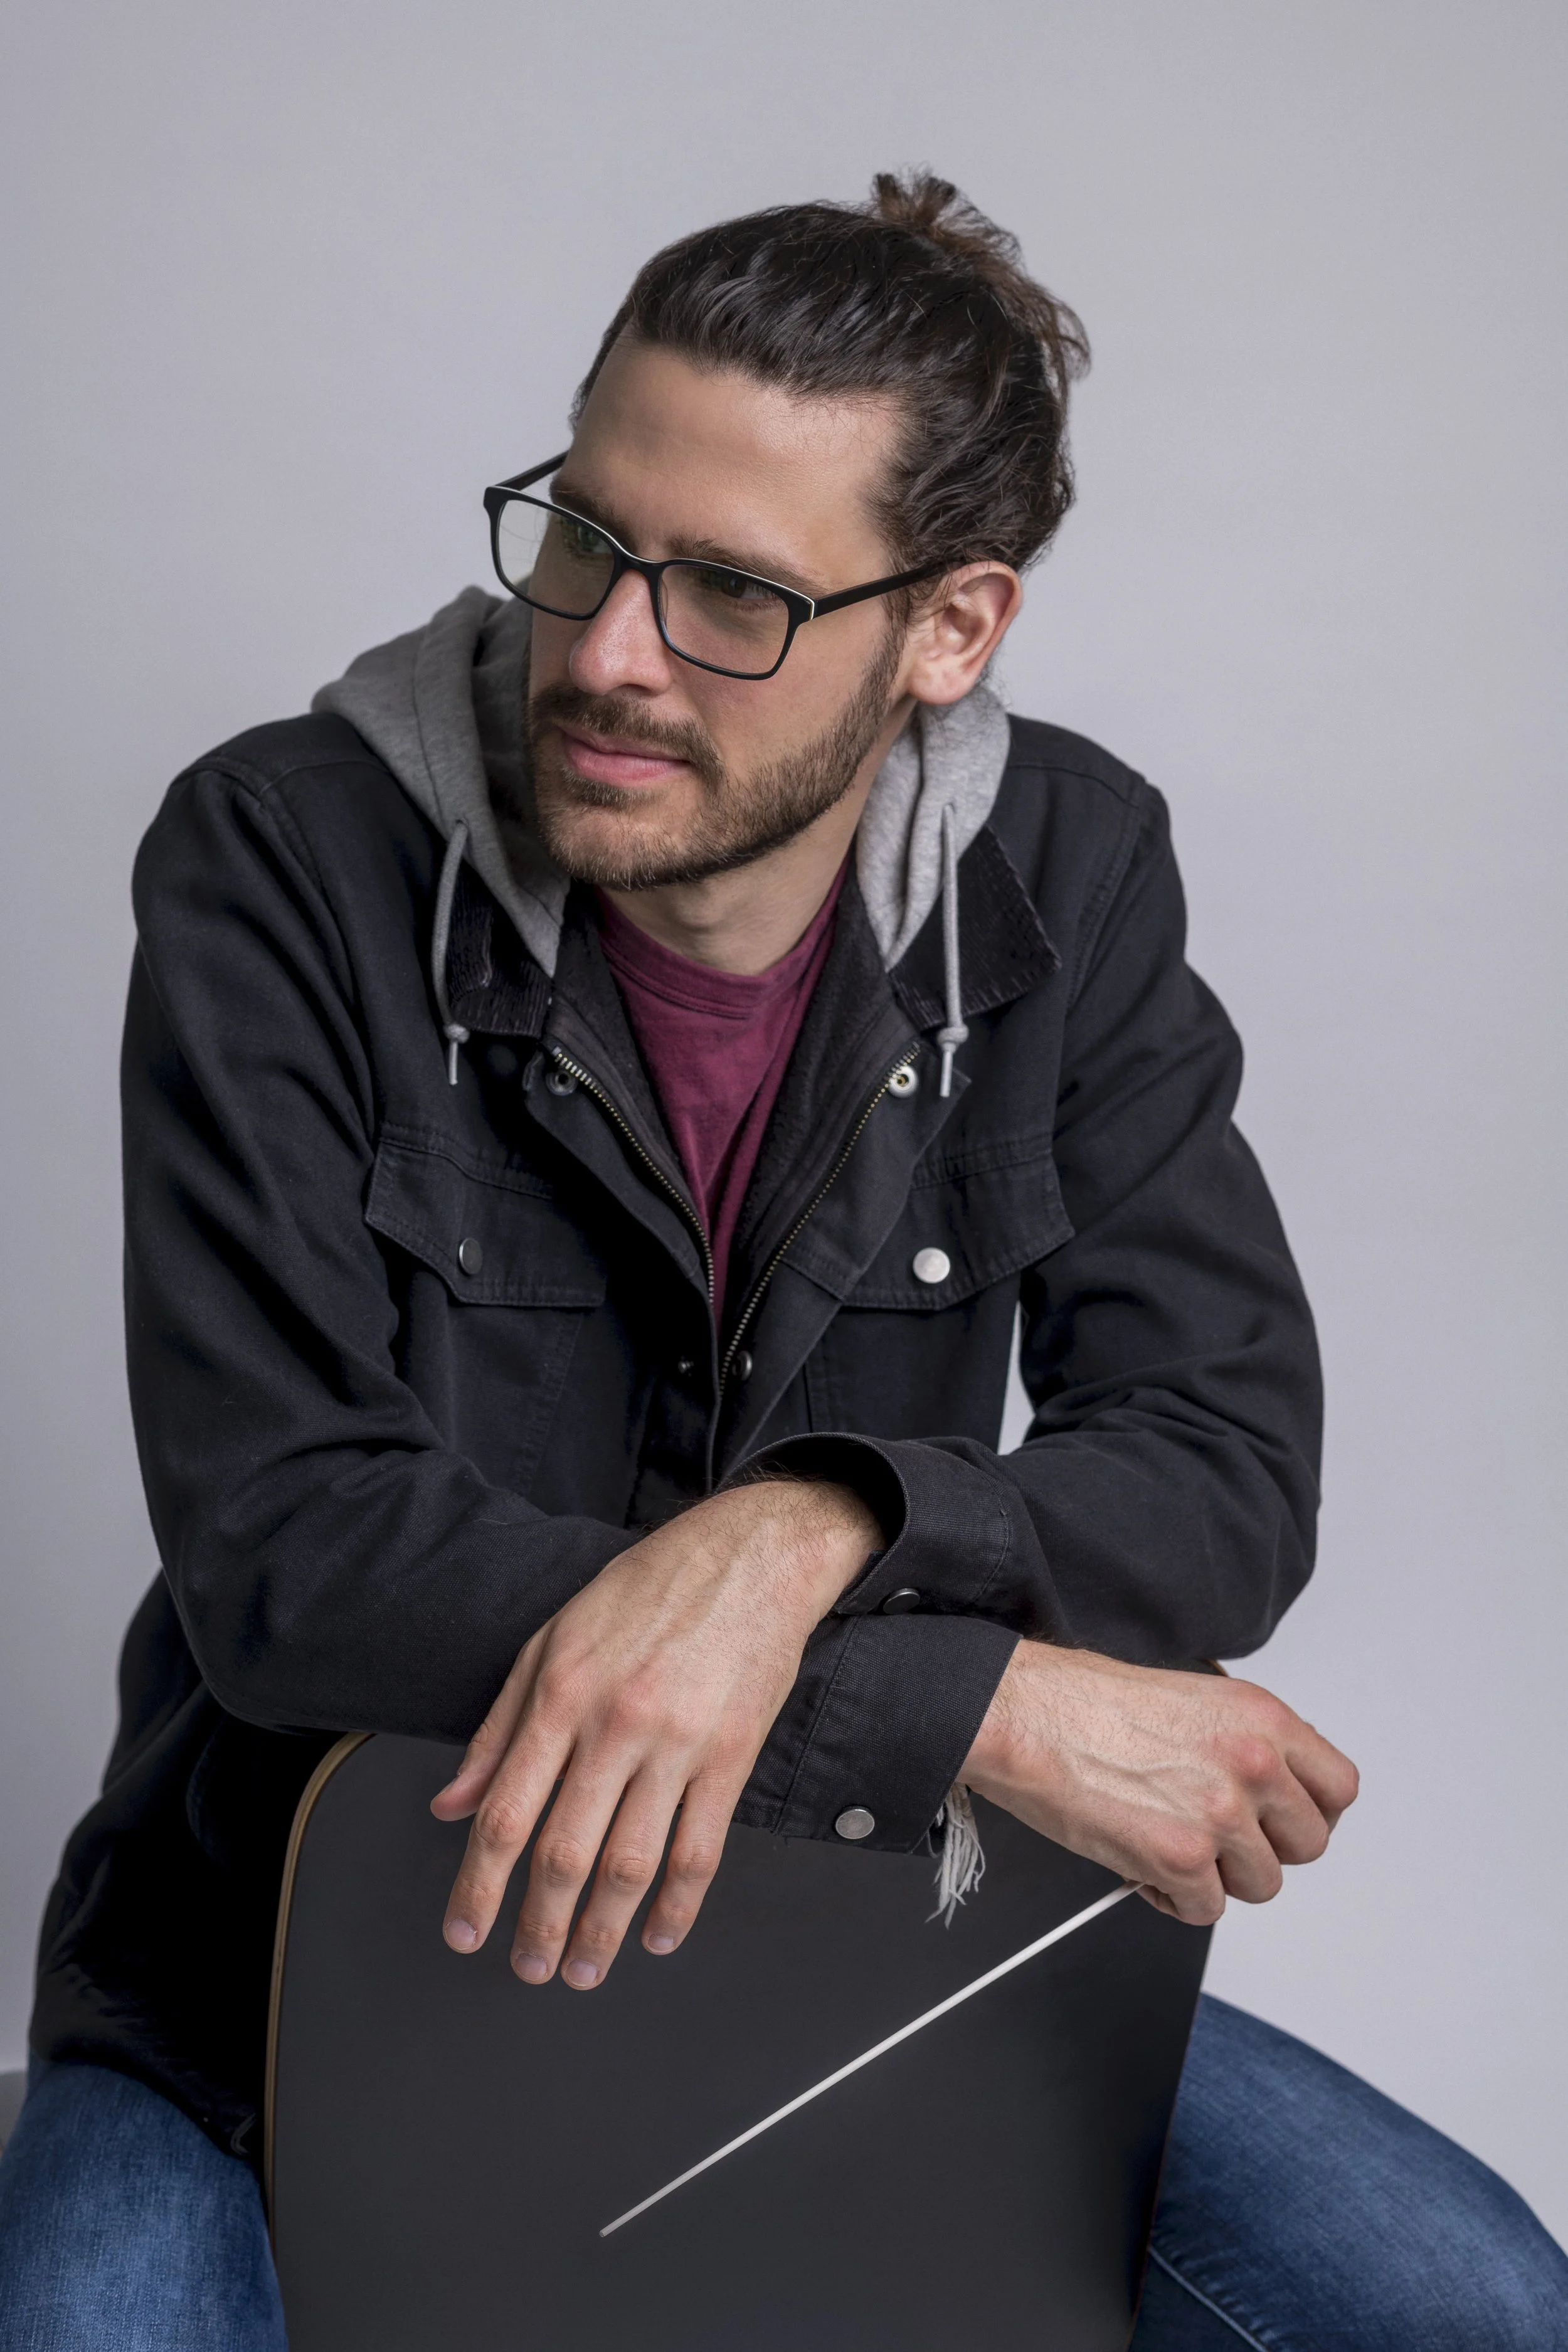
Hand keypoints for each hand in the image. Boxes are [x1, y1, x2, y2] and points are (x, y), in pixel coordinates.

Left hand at [430, 1480, 880, 1986]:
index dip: (479, 1884)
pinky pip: (700, 1850)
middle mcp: (616, 1724)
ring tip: (582, 1970)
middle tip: (525, 1970)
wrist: (751, 1556)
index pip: (507, 1812)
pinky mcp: (732, 1756)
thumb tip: (452, 1804)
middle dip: (537, 1926)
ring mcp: (678, 1744)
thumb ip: (499, 1727)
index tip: (464, 1931)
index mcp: (562, 1693)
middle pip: (564, 1852)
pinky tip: (657, 1935)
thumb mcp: (553, 1639)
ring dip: (601, 1933)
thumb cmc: (648, 1590)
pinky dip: (677, 1906)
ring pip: (630, 1864)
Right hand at [961, 1643, 1358, 1923]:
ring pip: (1260, 1884)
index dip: (1310, 1812)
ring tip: (1169, 1847)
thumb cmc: (1086, 1703)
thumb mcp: (1193, 1699)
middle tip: (1217, 1839)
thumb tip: (1267, 1787)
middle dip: (1263, 1850)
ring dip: (1217, 1877)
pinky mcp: (1181, 1858)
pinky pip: (1205, 1910)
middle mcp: (1253, 1764)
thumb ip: (1243, 1742)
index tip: (1282, 1821)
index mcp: (1262, 1719)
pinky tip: (1141, 1864)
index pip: (1339, 1788)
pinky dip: (1173, 1899)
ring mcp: (1220, 1813)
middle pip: (1308, 1845)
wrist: (1024, 1715)